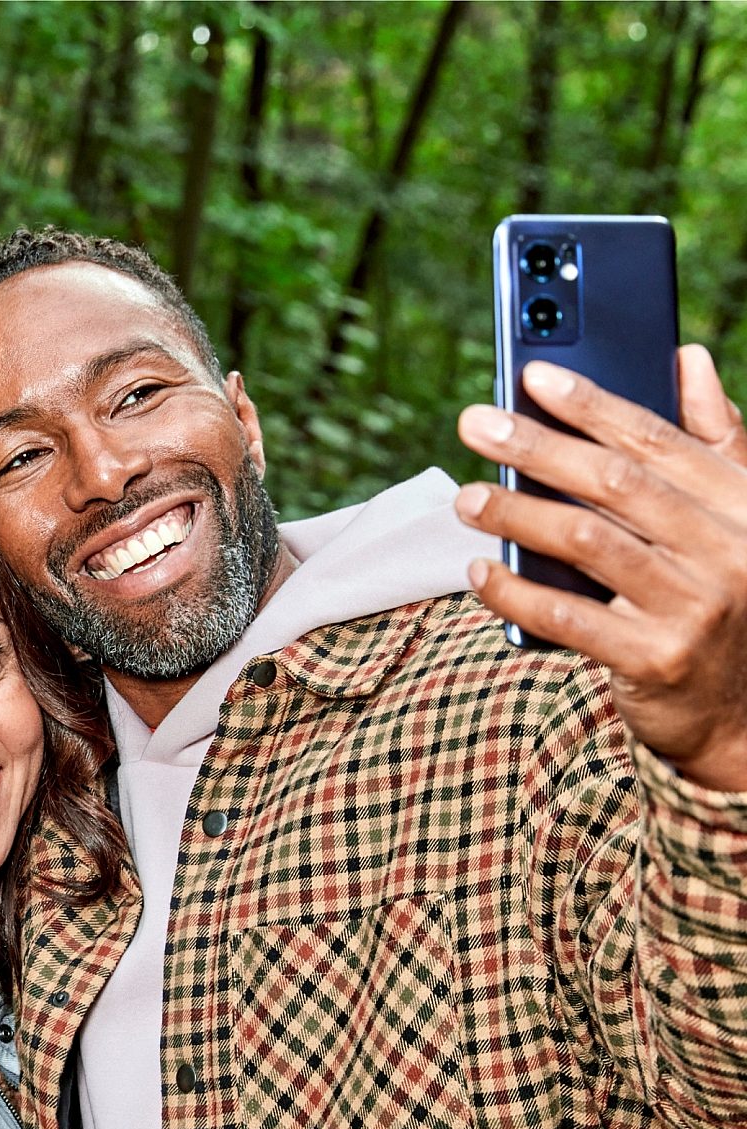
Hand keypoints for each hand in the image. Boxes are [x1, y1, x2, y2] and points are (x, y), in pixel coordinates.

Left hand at [455, 345, 746, 791]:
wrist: (745, 713)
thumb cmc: (726, 600)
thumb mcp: (737, 519)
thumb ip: (714, 443)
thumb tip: (686, 357)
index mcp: (743, 502)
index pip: (657, 439)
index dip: (592, 404)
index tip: (533, 375)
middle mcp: (727, 549)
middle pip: (614, 484)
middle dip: (537, 447)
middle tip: (474, 424)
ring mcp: (694, 607)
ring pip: (587, 543)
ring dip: (517, 515)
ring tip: (467, 498)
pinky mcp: (656, 660)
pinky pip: (569, 617)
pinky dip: (516, 593)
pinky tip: (480, 572)